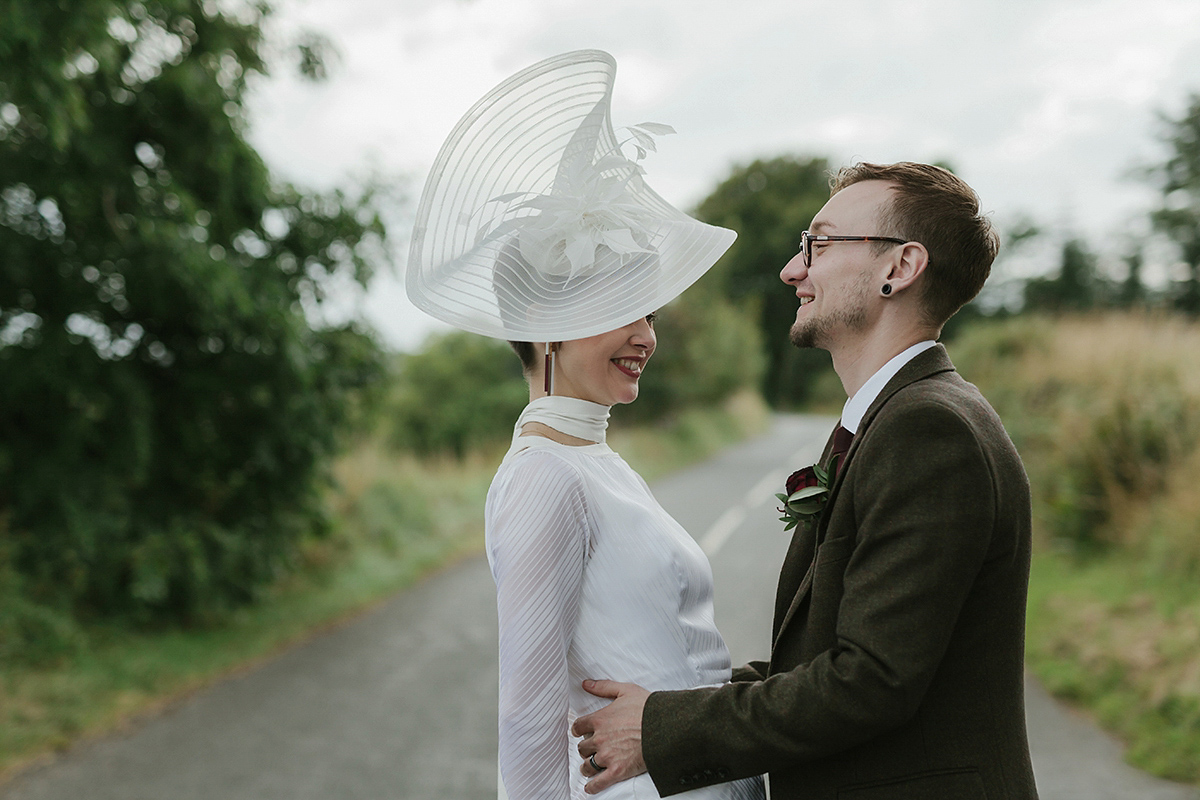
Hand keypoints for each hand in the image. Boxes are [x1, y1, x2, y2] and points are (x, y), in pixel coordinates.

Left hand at [571, 680, 649, 794]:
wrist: (666, 727)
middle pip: (582, 747)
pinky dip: (592, 787)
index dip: (580, 730)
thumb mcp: (625, 690)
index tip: (582, 733)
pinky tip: (591, 787)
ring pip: (587, 765)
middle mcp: (599, 739)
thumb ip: (603, 687)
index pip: (578, 727)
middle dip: (586, 748)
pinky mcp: (617, 771)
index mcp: (599, 719)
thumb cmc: (648, 708)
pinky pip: (598, 783)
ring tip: (591, 767)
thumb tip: (586, 684)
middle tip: (592, 749)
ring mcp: (607, 756)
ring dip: (588, 766)